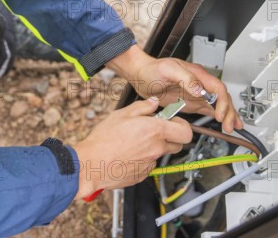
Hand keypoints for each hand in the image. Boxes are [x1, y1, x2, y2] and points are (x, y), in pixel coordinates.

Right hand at [72, 97, 190, 198]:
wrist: (91, 164)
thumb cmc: (103, 140)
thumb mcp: (122, 114)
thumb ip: (143, 107)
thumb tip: (154, 103)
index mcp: (155, 131)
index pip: (186, 132)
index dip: (182, 125)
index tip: (173, 121)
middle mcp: (156, 149)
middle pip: (178, 145)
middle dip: (171, 137)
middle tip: (155, 130)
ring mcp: (150, 164)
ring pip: (161, 154)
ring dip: (155, 147)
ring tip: (136, 142)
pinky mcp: (142, 175)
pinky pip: (149, 165)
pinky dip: (143, 159)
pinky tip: (129, 153)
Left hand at [106, 45, 242, 132]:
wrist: (141, 74)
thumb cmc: (152, 69)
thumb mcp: (169, 70)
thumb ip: (186, 78)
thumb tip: (200, 90)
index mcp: (197, 75)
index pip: (217, 88)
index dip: (222, 102)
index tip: (220, 114)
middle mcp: (199, 84)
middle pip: (221, 98)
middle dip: (228, 112)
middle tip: (229, 126)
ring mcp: (196, 94)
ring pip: (217, 104)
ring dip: (227, 115)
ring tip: (234, 127)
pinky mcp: (191, 102)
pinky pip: (208, 110)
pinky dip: (217, 116)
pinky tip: (223, 123)